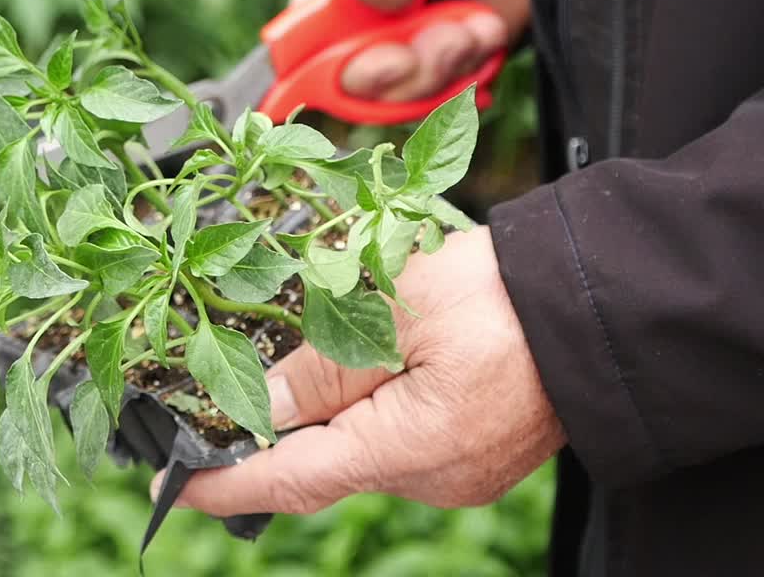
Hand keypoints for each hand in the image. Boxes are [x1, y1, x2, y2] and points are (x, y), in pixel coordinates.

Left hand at [150, 227, 565, 515]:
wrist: (600, 298)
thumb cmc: (503, 292)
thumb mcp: (395, 308)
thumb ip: (320, 363)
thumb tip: (256, 406)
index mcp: (410, 446)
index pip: (293, 478)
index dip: (227, 483)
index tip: (176, 484)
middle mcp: (432, 477)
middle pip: (323, 466)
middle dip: (270, 438)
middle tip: (220, 406)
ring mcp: (455, 472)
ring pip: (360, 451)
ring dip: (323, 417)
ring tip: (300, 364)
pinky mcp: (470, 455)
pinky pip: (396, 443)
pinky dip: (364, 415)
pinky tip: (361, 372)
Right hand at [297, 0, 529, 102]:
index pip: (301, 45)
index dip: (325, 68)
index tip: (374, 61)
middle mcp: (356, 23)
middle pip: (354, 83)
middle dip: (400, 73)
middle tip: (444, 39)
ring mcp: (400, 46)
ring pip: (404, 95)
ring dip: (445, 68)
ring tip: (477, 25)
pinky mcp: (444, 63)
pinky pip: (448, 96)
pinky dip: (473, 72)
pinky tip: (487, 30)